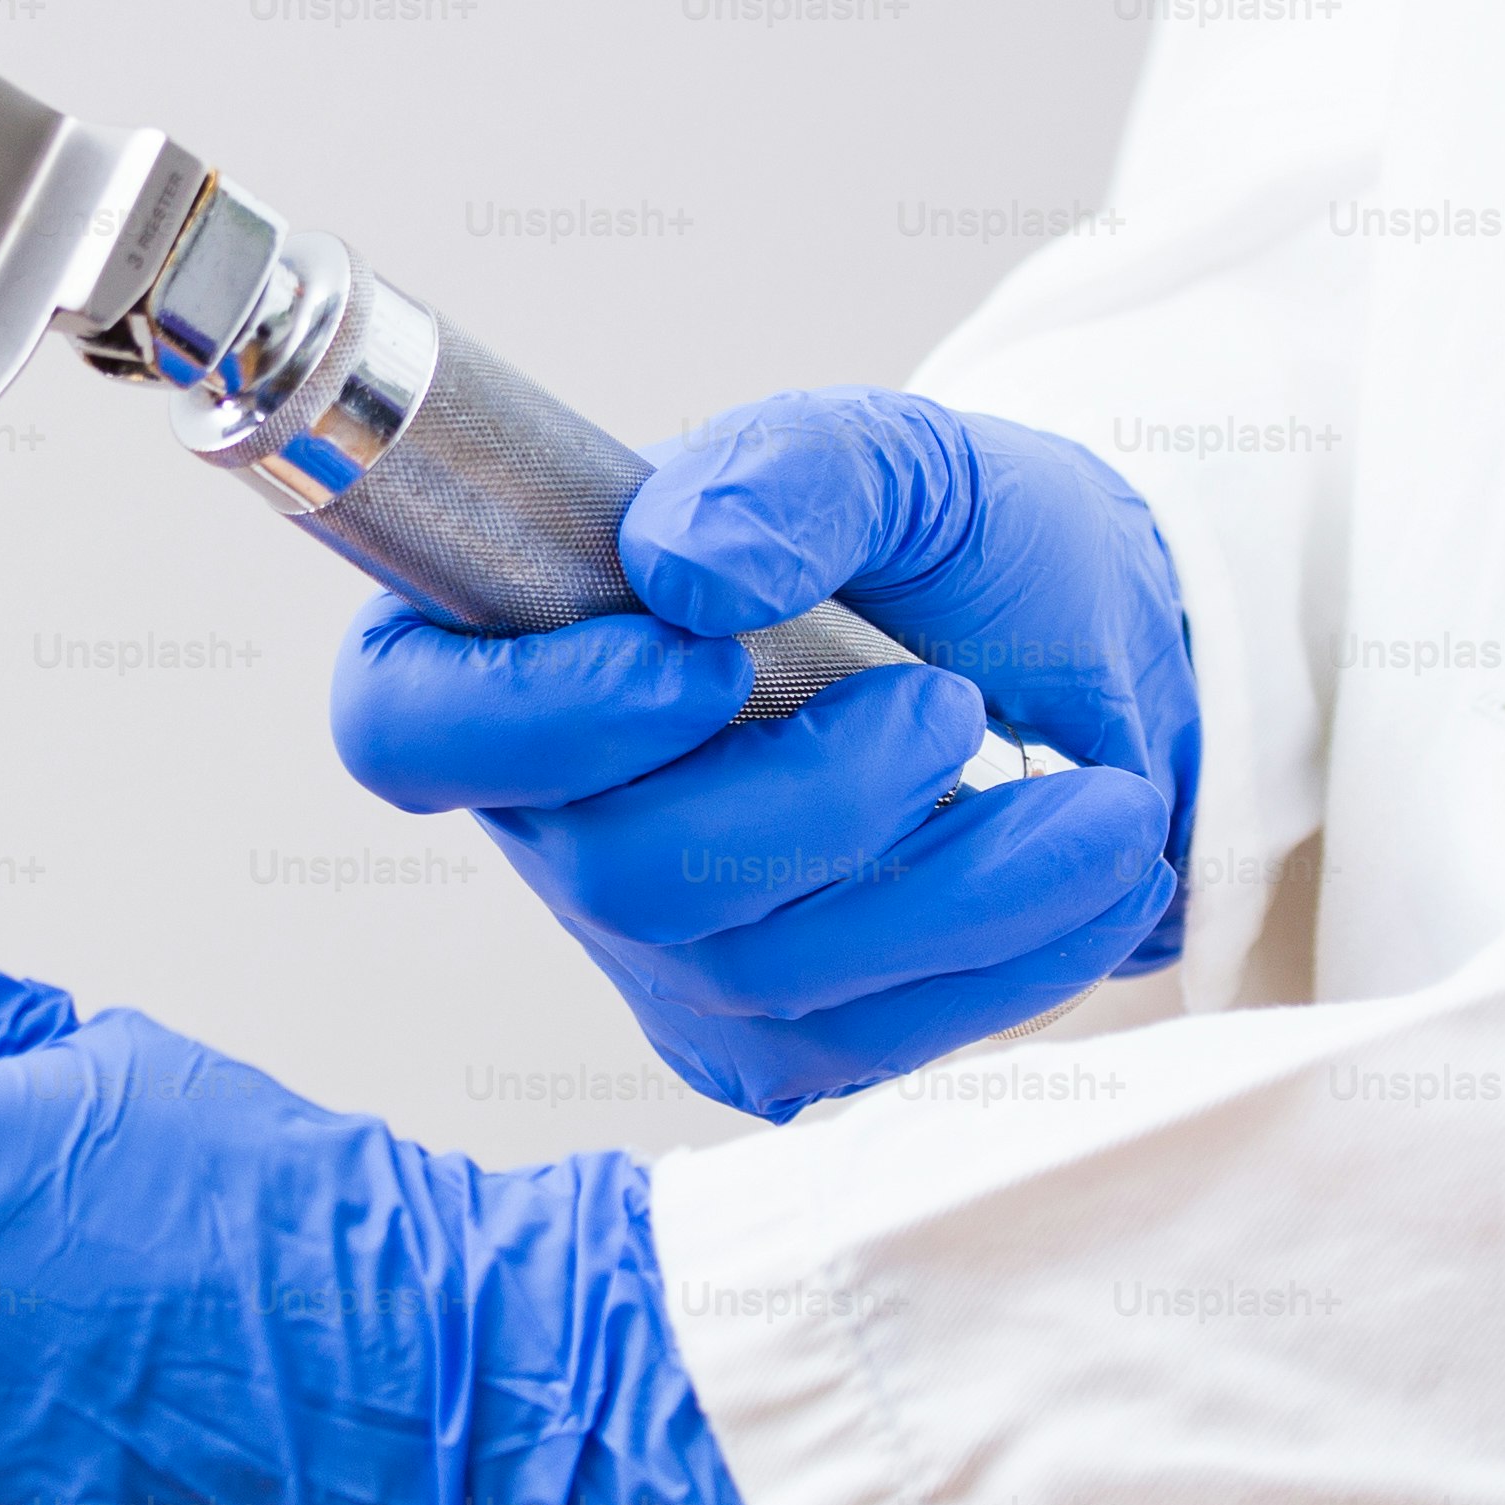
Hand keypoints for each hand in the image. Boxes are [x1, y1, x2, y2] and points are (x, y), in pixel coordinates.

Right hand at [332, 387, 1199, 1121]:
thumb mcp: (895, 456)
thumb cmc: (953, 548)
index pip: (406, 728)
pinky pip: (863, 1048)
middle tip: (953, 708)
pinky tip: (1090, 867)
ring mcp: (655, 952)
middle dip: (810, 798)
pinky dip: (1005, 957)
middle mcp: (556, 819)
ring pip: (753, 974)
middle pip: (614, 873)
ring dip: (952, 882)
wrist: (1096, 664)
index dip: (531, 719)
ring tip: (1098, 794)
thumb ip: (788, 468)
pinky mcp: (772, 1045)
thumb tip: (688, 564)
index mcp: (513, 650)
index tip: (703, 661)